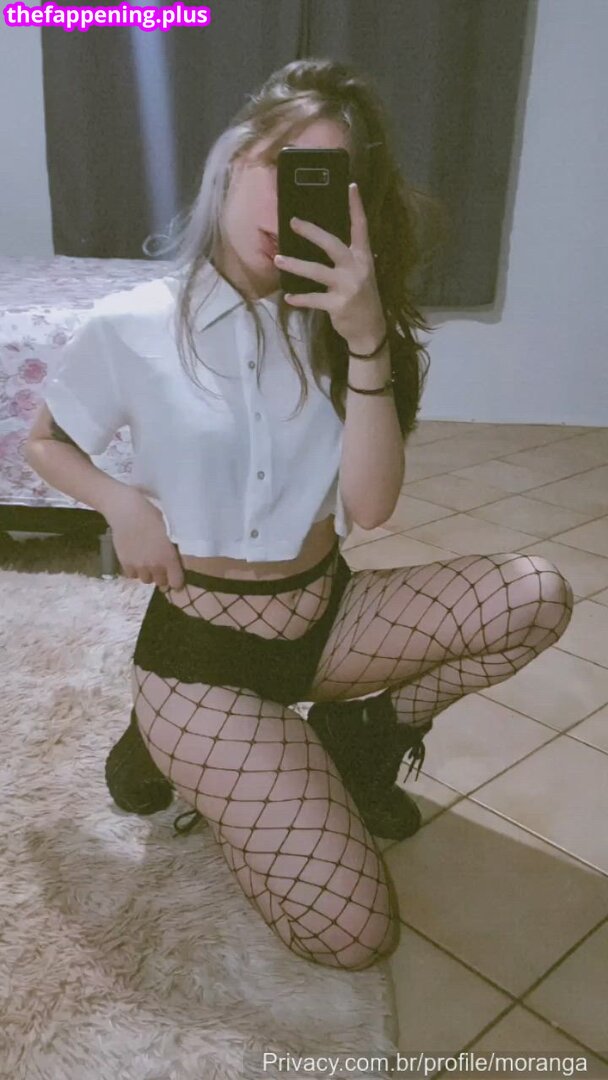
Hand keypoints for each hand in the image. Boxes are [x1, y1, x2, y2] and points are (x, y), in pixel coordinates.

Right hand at [105, 489, 184, 589]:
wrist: (127, 511)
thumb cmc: (153, 515)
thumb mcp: (171, 530)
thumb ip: (174, 548)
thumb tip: (179, 559)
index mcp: (169, 558)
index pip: (176, 583)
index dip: (177, 581)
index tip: (176, 575)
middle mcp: (155, 566)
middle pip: (161, 582)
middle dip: (163, 576)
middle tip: (162, 564)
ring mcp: (139, 566)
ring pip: (146, 580)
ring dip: (149, 573)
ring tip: (148, 561)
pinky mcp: (125, 563)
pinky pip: (132, 575)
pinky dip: (135, 570)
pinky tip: (136, 559)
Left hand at [274, 183, 385, 352]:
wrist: (370, 330)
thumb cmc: (361, 298)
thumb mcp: (361, 274)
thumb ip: (347, 258)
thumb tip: (323, 240)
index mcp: (363, 257)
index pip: (361, 227)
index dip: (356, 206)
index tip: (350, 186)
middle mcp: (356, 268)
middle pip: (332, 244)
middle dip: (312, 232)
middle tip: (292, 222)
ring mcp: (347, 287)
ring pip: (316, 271)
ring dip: (295, 265)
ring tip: (278, 259)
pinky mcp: (338, 305)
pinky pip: (313, 299)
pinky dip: (300, 298)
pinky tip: (288, 297)